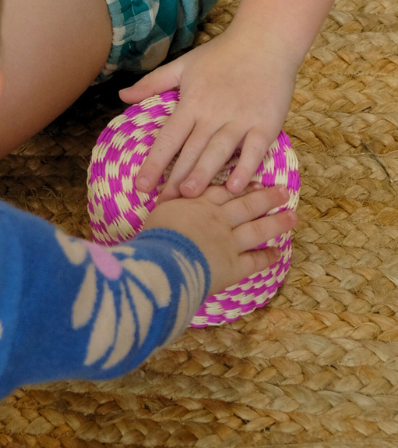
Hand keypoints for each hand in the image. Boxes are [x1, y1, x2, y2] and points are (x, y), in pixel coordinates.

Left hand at [118, 26, 298, 201]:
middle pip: (190, 150)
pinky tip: (235, 185)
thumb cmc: (221, 55)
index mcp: (191, 102)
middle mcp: (213, 113)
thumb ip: (153, 83)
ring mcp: (240, 119)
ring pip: (218, 152)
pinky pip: (254, 150)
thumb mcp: (183, 65)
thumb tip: (122, 96)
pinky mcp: (265, 124)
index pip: (168, 137)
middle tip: (163, 204)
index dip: (154, 162)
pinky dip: (245, 167)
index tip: (141, 185)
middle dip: (175, 178)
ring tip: (190, 196)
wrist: (264, 41)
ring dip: (204, 174)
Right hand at [144, 183, 295, 295]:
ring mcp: (229, 242)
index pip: (223, 190)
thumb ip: (171, 206)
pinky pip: (254, 260)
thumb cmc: (156, 235)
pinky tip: (277, 253)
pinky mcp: (234, 266)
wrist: (164, 259)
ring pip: (257, 229)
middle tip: (283, 190)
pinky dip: (266, 257)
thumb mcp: (159, 212)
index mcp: (199, 203)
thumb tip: (169, 203)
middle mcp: (219, 219)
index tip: (254, 181)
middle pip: (246, 204)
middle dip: (266, 197)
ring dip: (276, 222)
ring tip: (292, 216)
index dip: (239, 185)